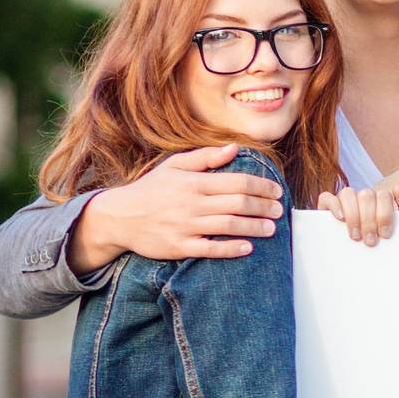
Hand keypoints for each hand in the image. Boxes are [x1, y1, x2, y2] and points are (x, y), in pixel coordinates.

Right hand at [69, 143, 284, 270]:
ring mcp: (185, 226)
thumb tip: (235, 148)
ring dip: (254, 227)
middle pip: (238, 203)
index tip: (277, 191)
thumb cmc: (151, 189)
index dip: (261, 186)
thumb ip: (206, 157)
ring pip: (228, 226)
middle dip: (263, 207)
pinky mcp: (179, 247)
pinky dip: (231, 249)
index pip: (237, 182)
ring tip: (272, 229)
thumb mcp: (174, 166)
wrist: (119, 217)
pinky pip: (210, 249)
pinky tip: (248, 248)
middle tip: (279, 210)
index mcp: (193, 182)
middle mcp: (191, 203)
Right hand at [317, 184, 398, 246]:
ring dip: (353, 214)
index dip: (385, 214)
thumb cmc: (389, 239)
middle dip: (369, 220)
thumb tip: (397, 188)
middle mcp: (363, 197)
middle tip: (371, 241)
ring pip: (348, 193)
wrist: (382, 258)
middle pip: (366, 196)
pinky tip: (340, 218)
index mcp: (381, 199)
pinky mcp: (327, 207)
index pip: (383, 195)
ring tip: (356, 236)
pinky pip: (326, 198)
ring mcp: (346, 201)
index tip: (385, 234)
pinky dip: (334, 205)